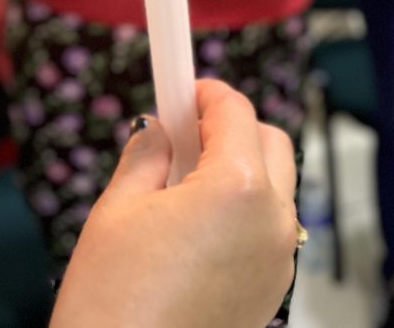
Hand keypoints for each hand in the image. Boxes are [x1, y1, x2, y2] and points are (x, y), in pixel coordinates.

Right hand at [51, 80, 297, 327]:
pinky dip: (243, 211)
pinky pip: (269, 227)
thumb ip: (146, 155)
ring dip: (239, 169)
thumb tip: (158, 131)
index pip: (236, 112)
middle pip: (270, 142)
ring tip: (183, 186)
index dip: (206, 93)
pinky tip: (197, 226)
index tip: (186, 87)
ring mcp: (279, 256)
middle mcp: (273, 219)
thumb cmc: (114, 305)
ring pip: (274, 185)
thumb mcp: (117, 211)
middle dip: (232, 128)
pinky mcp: (274, 287)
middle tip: (183, 134)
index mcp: (237, 188)